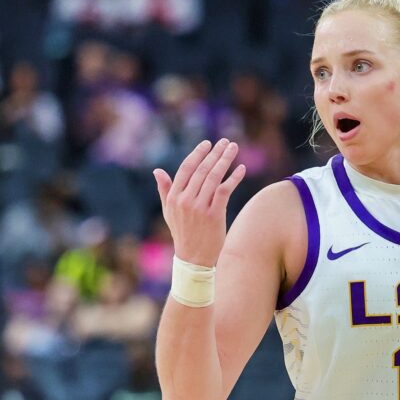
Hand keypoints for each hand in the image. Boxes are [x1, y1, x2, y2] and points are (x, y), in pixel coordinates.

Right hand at [153, 139, 245, 266]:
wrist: (194, 257)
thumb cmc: (182, 232)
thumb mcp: (169, 211)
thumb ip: (165, 190)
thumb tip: (157, 170)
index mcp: (174, 197)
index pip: (186, 169)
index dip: (197, 154)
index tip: (207, 143)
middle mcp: (185, 200)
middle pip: (202, 170)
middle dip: (215, 153)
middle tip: (226, 141)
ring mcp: (200, 207)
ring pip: (214, 177)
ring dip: (225, 160)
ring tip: (234, 148)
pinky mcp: (214, 215)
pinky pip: (225, 190)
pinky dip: (234, 178)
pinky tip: (241, 168)